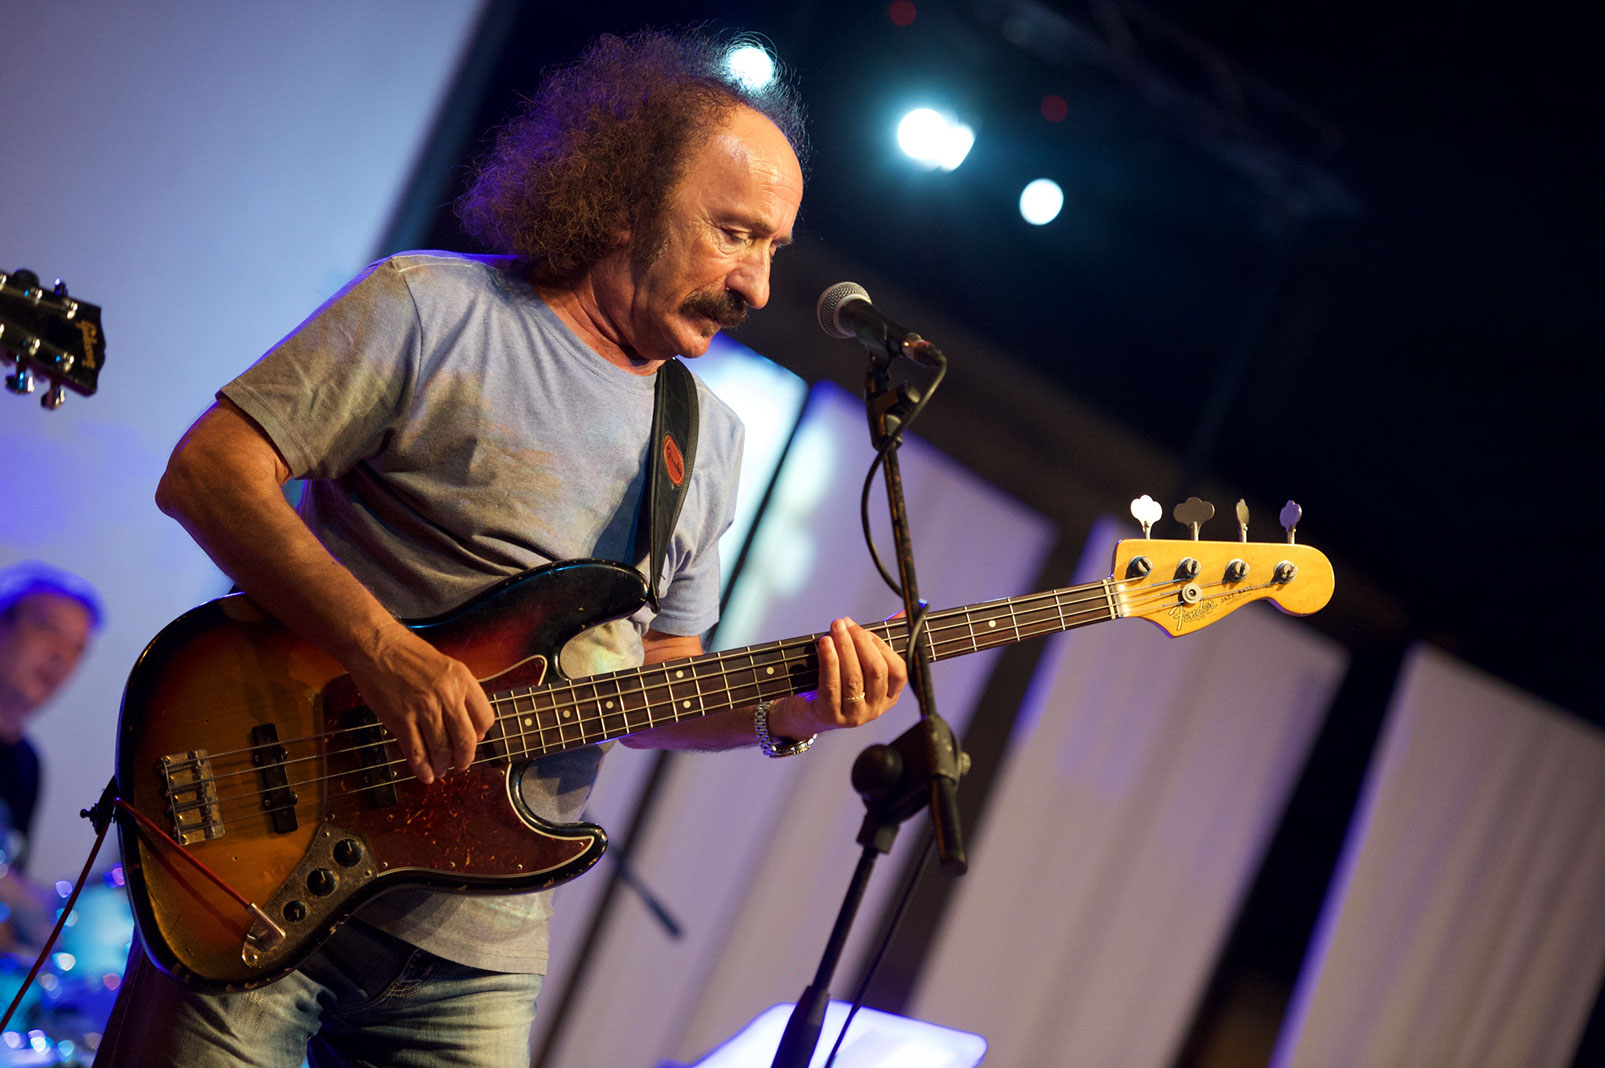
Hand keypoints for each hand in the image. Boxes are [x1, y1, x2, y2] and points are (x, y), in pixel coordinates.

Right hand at [347, 627, 493, 784]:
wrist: (378, 646)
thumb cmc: (410, 654)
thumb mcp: (447, 667)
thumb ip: (461, 693)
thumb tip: (471, 726)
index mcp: (463, 681)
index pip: (485, 718)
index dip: (481, 735)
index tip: (474, 741)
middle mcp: (447, 696)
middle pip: (466, 740)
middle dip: (465, 758)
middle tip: (460, 765)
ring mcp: (424, 709)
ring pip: (441, 750)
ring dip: (443, 765)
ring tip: (441, 770)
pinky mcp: (400, 719)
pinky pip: (416, 751)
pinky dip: (422, 768)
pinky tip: (425, 775)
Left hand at [769, 617, 906, 738]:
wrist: (806, 713)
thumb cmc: (837, 684)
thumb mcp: (860, 664)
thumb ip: (879, 641)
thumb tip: (902, 613)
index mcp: (888, 696)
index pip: (898, 671)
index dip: (882, 646)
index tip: (866, 630)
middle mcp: (875, 709)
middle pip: (876, 671)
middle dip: (861, 642)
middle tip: (845, 624)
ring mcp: (854, 715)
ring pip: (854, 677)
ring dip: (844, 647)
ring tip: (835, 628)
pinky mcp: (831, 715)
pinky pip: (832, 684)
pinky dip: (829, 661)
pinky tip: (825, 644)